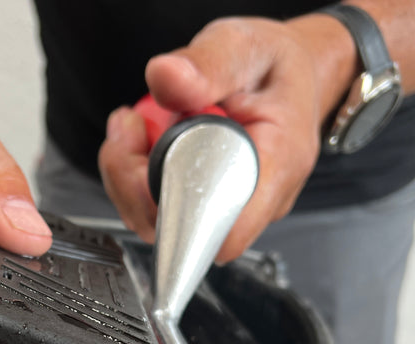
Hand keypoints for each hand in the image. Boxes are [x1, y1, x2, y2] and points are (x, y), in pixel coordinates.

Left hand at [98, 16, 354, 262]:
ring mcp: (229, 208)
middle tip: (131, 129)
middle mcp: (256, 199)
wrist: (284, 77)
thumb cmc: (273, 68)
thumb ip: (208, 62)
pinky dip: (136, 178)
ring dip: (130, 178)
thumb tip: (166, 77)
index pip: (224, 226)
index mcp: (278, 163)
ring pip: (161, 222)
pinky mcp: (206, 205)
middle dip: (136, 184)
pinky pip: (159, 210)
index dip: (172, 209)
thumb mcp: (246, 45)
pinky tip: (141, 142)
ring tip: (137, 127)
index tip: (145, 160)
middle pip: (181, 227)